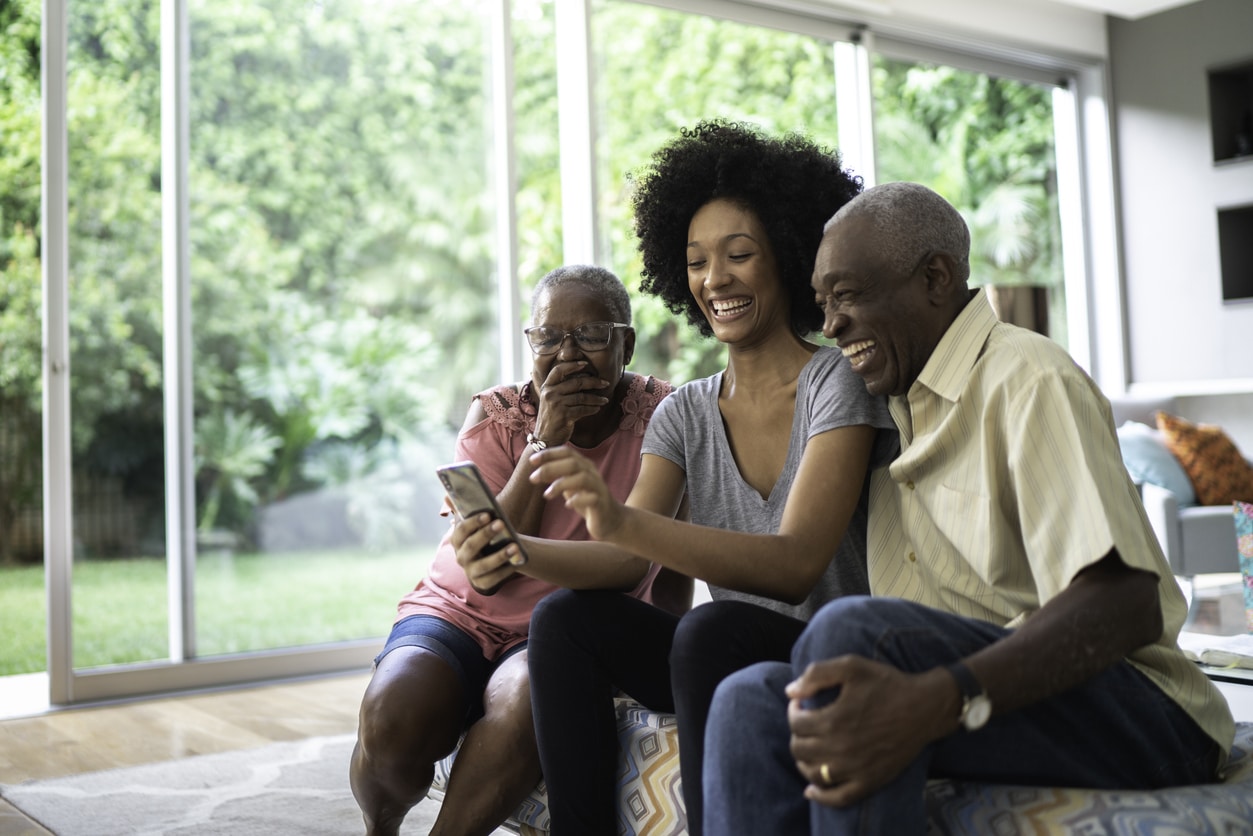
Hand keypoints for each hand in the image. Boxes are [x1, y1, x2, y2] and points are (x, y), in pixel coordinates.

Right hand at [450, 512, 525, 594]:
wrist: (494, 558)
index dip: (473, 523)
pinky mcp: (482, 583)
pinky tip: (516, 562)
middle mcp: (461, 557)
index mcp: (457, 541)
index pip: (460, 531)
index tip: (488, 514)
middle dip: (486, 534)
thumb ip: (463, 510)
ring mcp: (471, 572)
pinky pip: (493, 579)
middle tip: (502, 523)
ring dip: (499, 555)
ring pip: (484, 565)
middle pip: (471, 546)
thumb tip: (447, 495)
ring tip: (515, 546)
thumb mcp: (476, 524)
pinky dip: (505, 570)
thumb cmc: (485, 537)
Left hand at [528, 446, 624, 540]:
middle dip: (550, 468)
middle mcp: (592, 473)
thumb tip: (538, 471)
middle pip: (572, 463)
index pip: (567, 452)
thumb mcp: (570, 485)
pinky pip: (591, 498)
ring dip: (561, 484)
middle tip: (533, 478)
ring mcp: (598, 488)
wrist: (611, 519)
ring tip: (547, 494)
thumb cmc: (587, 500)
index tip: (532, 461)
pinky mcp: (602, 503)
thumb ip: (558, 477)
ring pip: (582, 478)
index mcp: (584, 466)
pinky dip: (577, 500)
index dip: (549, 454)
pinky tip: (567, 505)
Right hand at [530, 360, 610, 444]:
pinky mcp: (563, 415)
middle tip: (606, 383)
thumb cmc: (552, 418)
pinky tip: (597, 409)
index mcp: (546, 387)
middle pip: (576, 382)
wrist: (545, 438)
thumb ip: (561, 389)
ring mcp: (556, 404)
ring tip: (604, 400)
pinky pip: (583, 409)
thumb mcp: (551, 400)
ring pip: (582, 397)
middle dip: (593, 382)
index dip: (572, 365)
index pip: (558, 370)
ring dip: (596, 399)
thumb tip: (584, 378)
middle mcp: (550, 393)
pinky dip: (592, 409)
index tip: (585, 364)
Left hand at [786, 656, 952, 806]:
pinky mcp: (870, 781)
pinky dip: (820, 796)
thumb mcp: (852, 666)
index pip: (795, 723)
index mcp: (833, 720)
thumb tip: (790, 691)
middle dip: (797, 734)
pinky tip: (811, 789)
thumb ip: (817, 674)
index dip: (793, 711)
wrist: (925, 708)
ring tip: (810, 747)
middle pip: (799, 749)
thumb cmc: (888, 684)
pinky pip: (838, 797)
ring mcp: (855, 769)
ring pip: (812, 773)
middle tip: (807, 724)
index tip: (802, 704)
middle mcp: (841, 748)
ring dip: (804, 761)